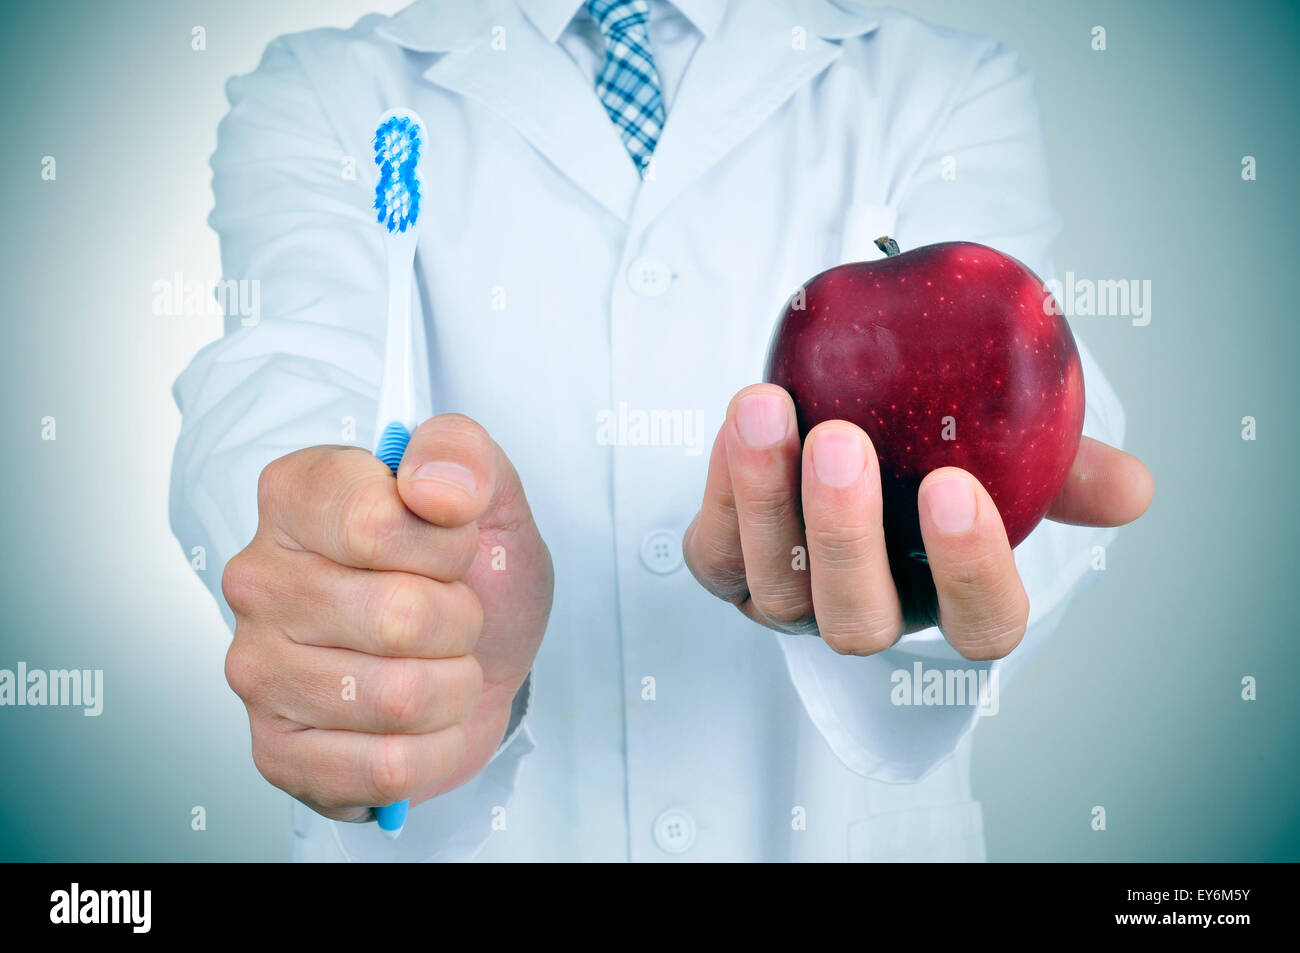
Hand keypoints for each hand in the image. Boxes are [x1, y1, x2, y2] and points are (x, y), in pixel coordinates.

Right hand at [221, 415, 552, 821]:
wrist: (487, 655)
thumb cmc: (477, 572)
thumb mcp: (491, 493)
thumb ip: (463, 456)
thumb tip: (433, 486)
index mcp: (297, 496)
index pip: (375, 524)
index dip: (446, 545)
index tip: (453, 545)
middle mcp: (257, 579)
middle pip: (397, 618)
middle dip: (460, 622)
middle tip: (452, 614)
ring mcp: (256, 670)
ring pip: (397, 698)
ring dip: (453, 688)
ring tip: (439, 664)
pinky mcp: (276, 752)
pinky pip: (382, 768)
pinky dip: (434, 750)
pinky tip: (424, 723)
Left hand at [684, 384, 1151, 659]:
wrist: (837, 421)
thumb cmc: (925, 455)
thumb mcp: (1003, 455)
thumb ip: (1060, 467)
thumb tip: (1132, 489)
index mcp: (944, 600)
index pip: (979, 626)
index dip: (970, 572)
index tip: (955, 489)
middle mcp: (864, 613)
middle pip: (858, 620)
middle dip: (845, 535)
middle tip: (842, 442)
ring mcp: (787, 600)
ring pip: (772, 587)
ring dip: (765, 497)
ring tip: (767, 408)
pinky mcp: (723, 568)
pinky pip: (713, 549)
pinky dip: (720, 486)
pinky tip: (739, 421)